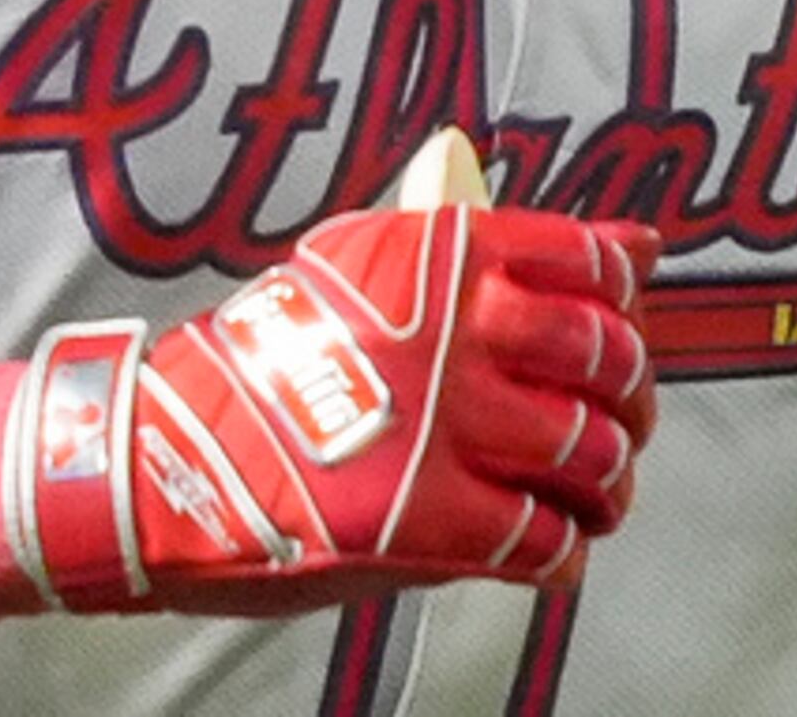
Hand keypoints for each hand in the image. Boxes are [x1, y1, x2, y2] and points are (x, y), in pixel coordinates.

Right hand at [5, 136, 659, 614]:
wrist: (162, 458)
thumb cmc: (267, 358)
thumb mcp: (366, 262)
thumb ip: (493, 252)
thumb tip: (634, 243)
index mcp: (449, 257)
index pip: (594, 266)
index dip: (626, 306)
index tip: (620, 332)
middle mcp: (463, 333)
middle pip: (608, 363)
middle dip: (632, 400)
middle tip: (618, 423)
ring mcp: (451, 430)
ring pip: (590, 454)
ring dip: (607, 484)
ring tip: (591, 496)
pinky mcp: (434, 521)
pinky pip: (545, 540)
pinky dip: (565, 552)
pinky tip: (551, 551)